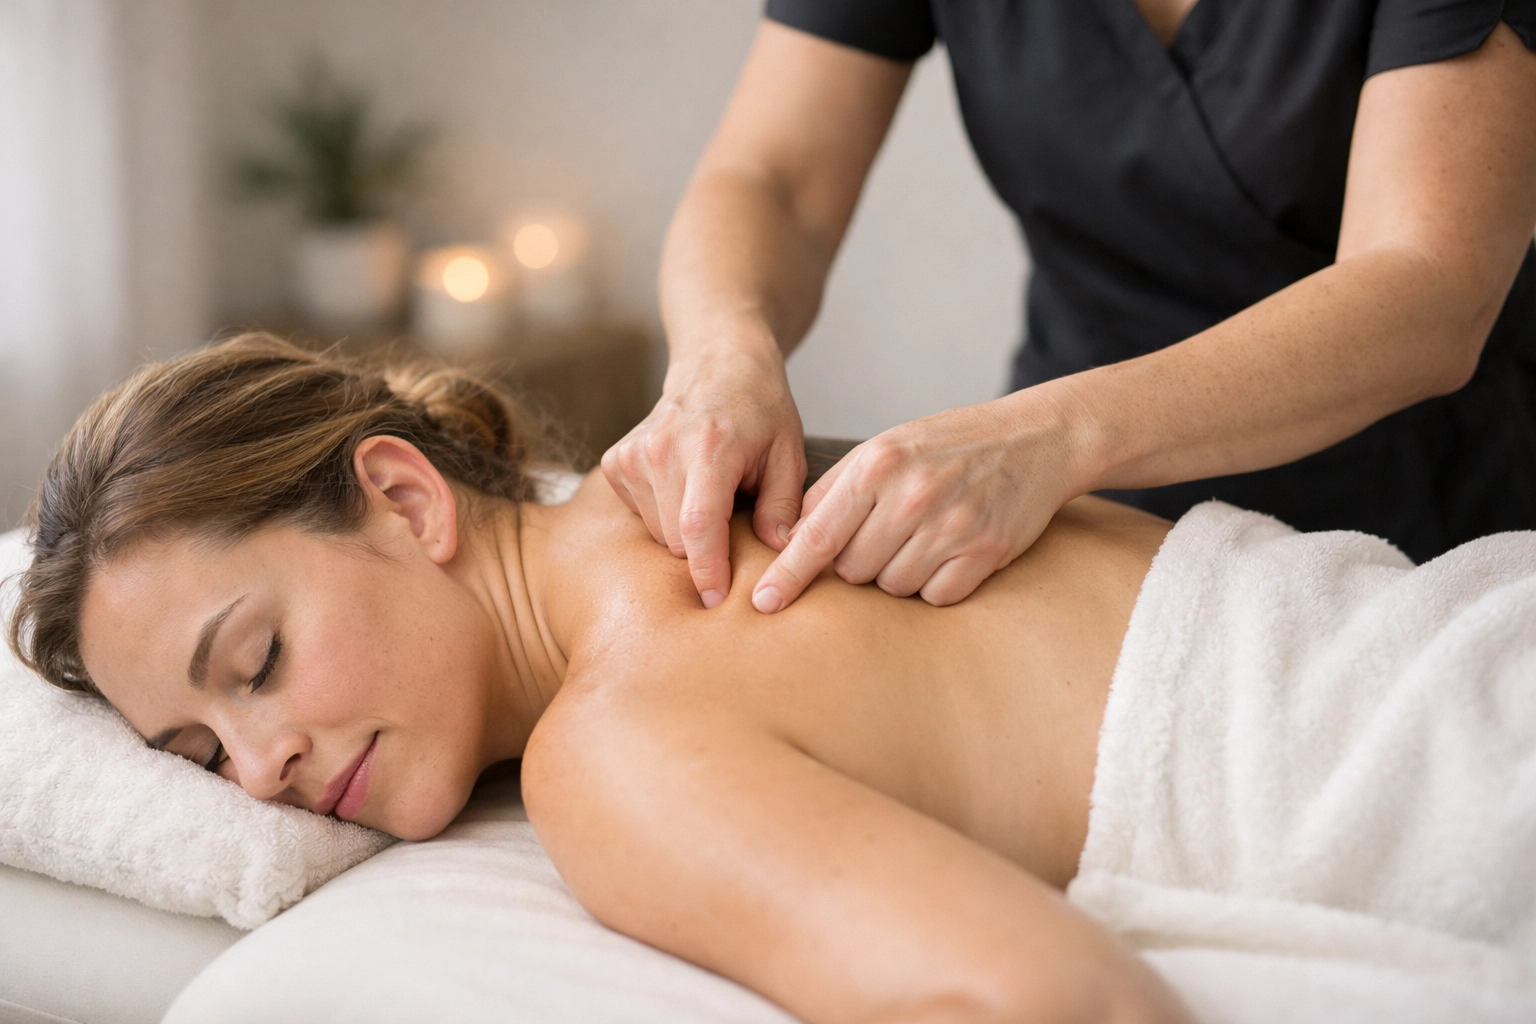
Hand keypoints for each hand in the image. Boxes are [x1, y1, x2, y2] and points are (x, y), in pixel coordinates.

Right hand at [602, 347, 806, 608]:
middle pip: (676, 538)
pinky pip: (641, 516)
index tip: (715, 600)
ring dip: (686, 528)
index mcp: (710, 448)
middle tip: (734, 512)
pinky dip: (665, 512)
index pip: (697, 525)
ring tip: (709, 491)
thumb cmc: (760, 411)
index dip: (706, 568)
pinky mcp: (615, 463)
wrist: (716, 364)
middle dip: (707, 545)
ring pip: (657, 532)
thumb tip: (781, 553)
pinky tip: (683, 484)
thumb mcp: (788, 453)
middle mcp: (662, 449)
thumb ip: (784, 506)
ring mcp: (633, 455)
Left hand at [750, 391, 1083, 611]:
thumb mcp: (886, 448)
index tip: (763, 602)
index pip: (817, 534)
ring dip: (898, 572)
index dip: (787, 574)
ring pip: (891, 587)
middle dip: (859, 561)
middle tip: (889, 531)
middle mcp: (911, 496)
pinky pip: (935, 597)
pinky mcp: (984, 553)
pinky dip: (936, 583)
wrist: (1036, 439)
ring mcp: (950, 526)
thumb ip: (836, 491)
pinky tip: (950, 551)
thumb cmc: (950, 445)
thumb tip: (790, 541)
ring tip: (923, 535)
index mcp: (877, 465)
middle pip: (852, 570)